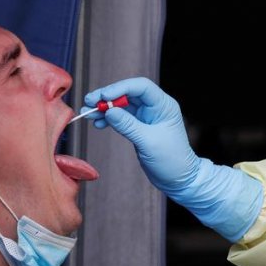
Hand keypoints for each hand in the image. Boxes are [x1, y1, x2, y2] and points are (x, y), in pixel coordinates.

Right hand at [84, 77, 262, 241]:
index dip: (121, 88)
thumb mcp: (148, 142)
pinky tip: (98, 123)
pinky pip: (121, 117)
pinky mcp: (139, 126)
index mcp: (164, 105)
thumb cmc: (171, 160)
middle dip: (108, 96)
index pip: (141, 87)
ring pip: (122, 105)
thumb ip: (128, 125)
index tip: (104, 96)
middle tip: (89, 102)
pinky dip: (109, 118)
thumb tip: (109, 111)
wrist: (178, 178)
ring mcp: (146, 116)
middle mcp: (155, 107)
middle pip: (128, 93)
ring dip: (105, 108)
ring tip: (88, 114)